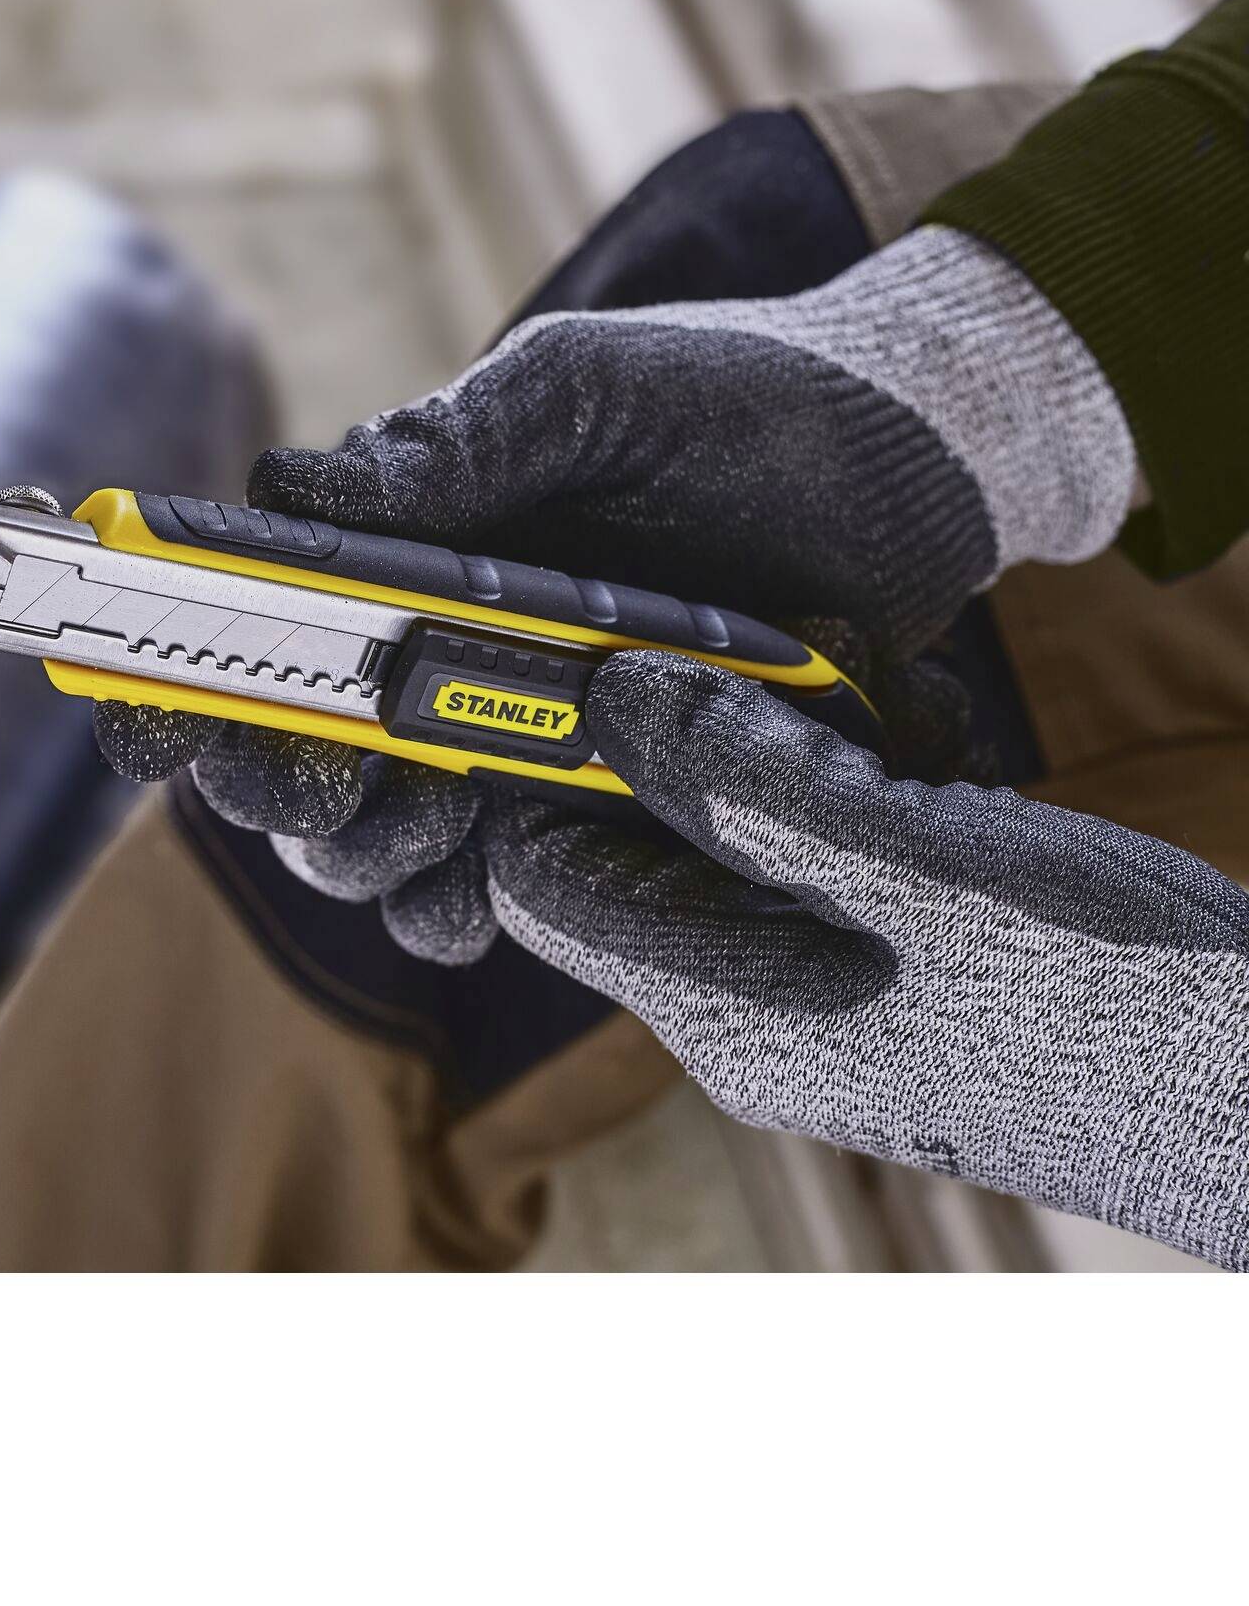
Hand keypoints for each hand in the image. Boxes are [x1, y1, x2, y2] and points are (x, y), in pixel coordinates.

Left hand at [485, 648, 1248, 1268]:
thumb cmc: (1124, 1011)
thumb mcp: (920, 870)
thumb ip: (751, 782)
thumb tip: (618, 700)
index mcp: (725, 1008)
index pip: (541, 877)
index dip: (540, 764)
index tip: (584, 653)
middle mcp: (754, 1008)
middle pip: (646, 838)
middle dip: (702, 729)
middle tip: (797, 656)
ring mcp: (828, 990)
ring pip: (749, 829)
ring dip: (807, 744)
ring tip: (905, 709)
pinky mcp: (895, 963)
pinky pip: (831, 851)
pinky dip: (872, 784)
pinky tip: (947, 757)